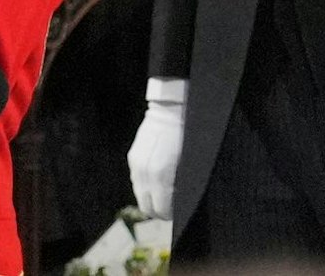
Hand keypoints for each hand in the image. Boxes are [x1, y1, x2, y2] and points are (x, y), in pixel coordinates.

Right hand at [127, 96, 184, 219]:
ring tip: (164, 195)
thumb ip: (183, 185)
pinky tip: (156, 180)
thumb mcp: (191, 162)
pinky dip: (145, 185)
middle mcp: (145, 172)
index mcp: (161, 175)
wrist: (171, 108)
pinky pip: (136, 180)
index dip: (170, 215)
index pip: (161, 208)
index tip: (177, 214)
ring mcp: (136, 164)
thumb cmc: (188, 135)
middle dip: (158, 211)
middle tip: (171, 209)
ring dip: (150, 198)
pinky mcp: (133, 157)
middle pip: (146, 206)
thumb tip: (181, 201)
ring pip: (139, 194)